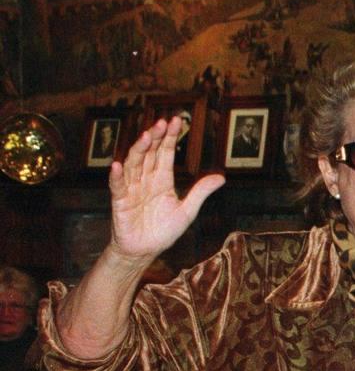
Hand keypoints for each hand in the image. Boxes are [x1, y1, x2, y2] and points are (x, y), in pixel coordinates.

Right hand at [108, 117, 224, 263]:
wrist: (146, 250)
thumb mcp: (187, 211)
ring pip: (133, 164)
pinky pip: (117, 187)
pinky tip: (117, 165)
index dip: (169, 137)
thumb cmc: (164, 230)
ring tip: (145, 136)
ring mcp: (131, 189)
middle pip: (149, 154)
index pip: (165, 153)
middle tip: (161, 122)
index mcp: (162, 179)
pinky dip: (116, 176)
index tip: (176, 120)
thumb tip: (222, 177)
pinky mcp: (120, 202)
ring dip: (138, 150)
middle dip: (155, 138)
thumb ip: (200, 192)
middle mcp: (146, 179)